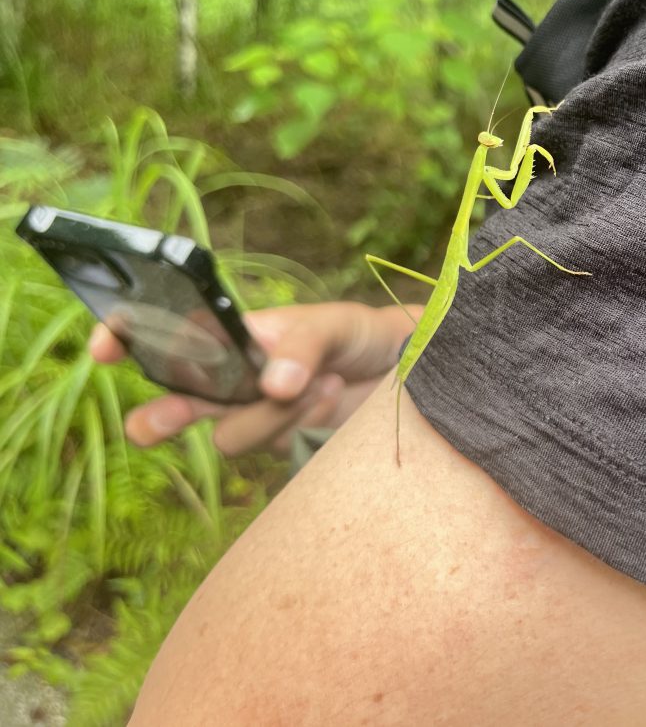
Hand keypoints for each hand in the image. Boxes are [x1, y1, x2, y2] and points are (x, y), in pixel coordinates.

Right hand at [88, 302, 419, 455]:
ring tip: (323, 379)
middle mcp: (234, 381)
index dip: (127, 339)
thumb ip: (301, 343)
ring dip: (274, 414)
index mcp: (233, 337)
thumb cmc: (361, 336)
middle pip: (176, 405)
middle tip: (151, 425)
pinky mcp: (283, 449)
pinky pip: (273, 453)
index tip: (104, 350)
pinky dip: (303, 426)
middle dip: (160, 417)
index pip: (168, 337)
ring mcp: (256, 419)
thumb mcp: (334, 323)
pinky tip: (331, 399)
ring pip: (231, 437)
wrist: (408, 375)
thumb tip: (274, 383)